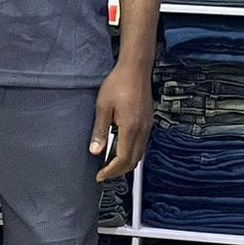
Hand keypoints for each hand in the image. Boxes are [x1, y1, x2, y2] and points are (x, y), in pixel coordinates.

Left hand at [89, 63, 153, 180]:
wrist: (136, 68)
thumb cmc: (119, 83)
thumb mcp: (103, 107)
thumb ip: (100, 131)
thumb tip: (95, 151)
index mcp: (130, 128)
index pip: (122, 159)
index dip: (111, 171)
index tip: (100, 176)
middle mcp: (142, 130)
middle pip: (133, 161)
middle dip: (118, 171)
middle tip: (104, 174)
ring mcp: (147, 127)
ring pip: (139, 155)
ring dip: (125, 163)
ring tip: (110, 165)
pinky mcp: (148, 123)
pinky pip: (142, 145)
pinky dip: (131, 153)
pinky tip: (120, 150)